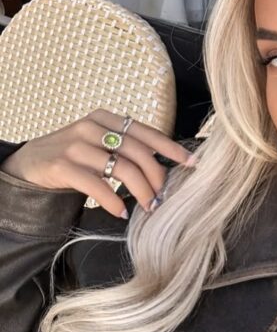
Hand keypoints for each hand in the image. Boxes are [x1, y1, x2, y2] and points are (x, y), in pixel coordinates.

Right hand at [0, 109, 193, 218]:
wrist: (29, 164)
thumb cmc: (74, 156)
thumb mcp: (100, 143)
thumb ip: (126, 148)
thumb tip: (165, 167)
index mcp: (106, 118)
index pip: (146, 132)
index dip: (171, 148)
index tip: (192, 163)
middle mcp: (92, 127)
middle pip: (138, 152)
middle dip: (157, 178)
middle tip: (163, 198)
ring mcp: (75, 145)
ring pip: (121, 169)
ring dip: (141, 192)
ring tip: (148, 207)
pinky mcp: (62, 166)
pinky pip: (97, 185)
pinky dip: (113, 201)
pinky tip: (121, 212)